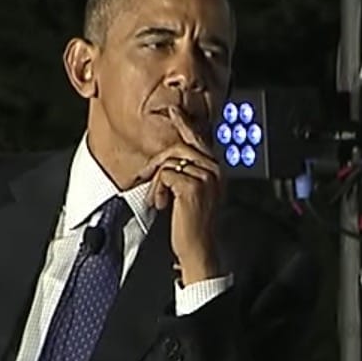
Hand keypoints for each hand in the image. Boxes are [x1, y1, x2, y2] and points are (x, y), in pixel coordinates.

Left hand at [141, 106, 225, 282]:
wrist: (199, 248)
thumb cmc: (194, 225)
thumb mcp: (193, 194)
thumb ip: (188, 174)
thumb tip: (169, 160)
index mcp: (217, 171)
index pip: (200, 141)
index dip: (185, 124)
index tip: (174, 111)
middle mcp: (215, 171)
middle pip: (179, 148)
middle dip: (157, 164)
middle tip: (144, 178)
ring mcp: (206, 178)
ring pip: (169, 162)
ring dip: (157, 182)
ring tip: (159, 199)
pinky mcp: (192, 186)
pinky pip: (165, 174)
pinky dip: (158, 189)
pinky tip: (163, 204)